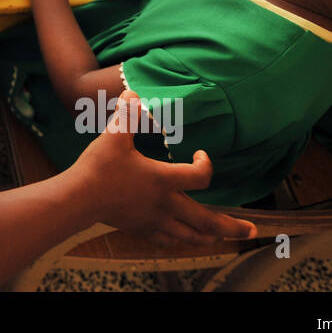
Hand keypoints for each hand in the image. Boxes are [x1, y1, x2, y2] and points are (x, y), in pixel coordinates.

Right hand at [75, 91, 256, 245]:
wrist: (79, 199)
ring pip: (190, 235)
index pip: (200, 177)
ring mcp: (154, 220)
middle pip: (206, 220)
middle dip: (232, 226)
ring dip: (211, 236)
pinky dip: (181, 239)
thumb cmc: (98, 167)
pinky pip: (168, 239)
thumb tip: (134, 92)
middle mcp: (165, 204)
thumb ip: (129, 114)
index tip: (202, 155)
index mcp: (163, 180)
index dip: (207, 166)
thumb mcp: (115, 135)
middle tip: (252, 230)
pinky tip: (184, 238)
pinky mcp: (141, 229)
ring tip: (224, 237)